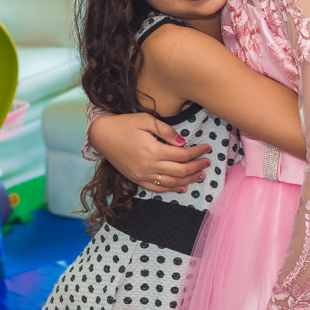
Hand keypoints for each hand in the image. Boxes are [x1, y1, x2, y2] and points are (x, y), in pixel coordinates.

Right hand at [88, 112, 210, 193]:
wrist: (102, 135)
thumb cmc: (124, 124)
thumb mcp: (146, 120)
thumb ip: (166, 131)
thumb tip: (183, 142)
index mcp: (153, 150)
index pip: (182, 155)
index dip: (197, 152)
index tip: (207, 148)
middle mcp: (149, 166)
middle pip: (180, 171)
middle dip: (196, 167)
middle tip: (207, 162)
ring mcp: (142, 175)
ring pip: (171, 183)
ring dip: (188, 180)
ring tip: (199, 175)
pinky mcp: (136, 179)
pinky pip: (157, 189)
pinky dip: (171, 189)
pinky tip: (182, 187)